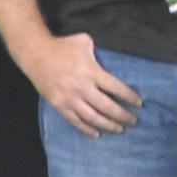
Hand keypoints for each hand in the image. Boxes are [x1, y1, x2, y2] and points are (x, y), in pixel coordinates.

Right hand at [22, 33, 140, 137]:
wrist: (36, 54)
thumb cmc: (63, 46)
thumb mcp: (85, 41)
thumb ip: (100, 51)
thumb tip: (113, 54)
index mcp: (91, 72)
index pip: (116, 88)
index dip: (129, 97)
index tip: (140, 103)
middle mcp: (82, 87)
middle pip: (107, 106)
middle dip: (122, 115)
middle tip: (134, 121)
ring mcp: (69, 98)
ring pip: (92, 117)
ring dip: (108, 125)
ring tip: (120, 129)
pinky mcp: (59, 104)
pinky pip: (74, 120)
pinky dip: (86, 129)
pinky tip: (97, 134)